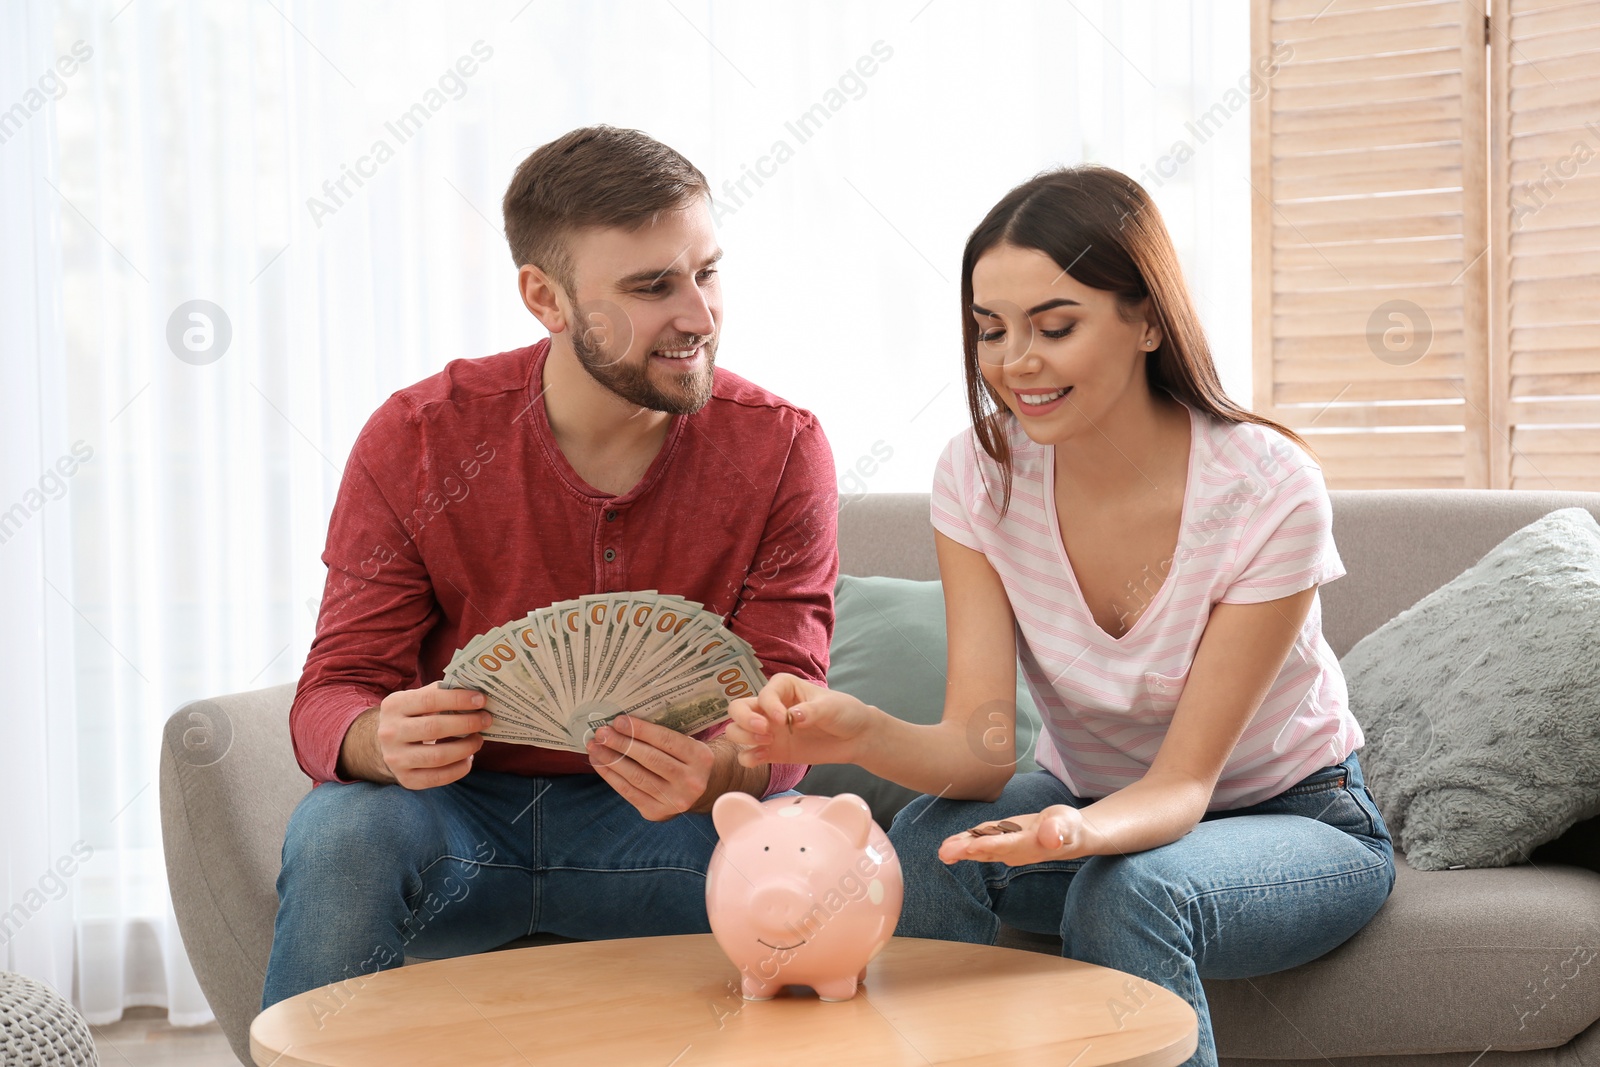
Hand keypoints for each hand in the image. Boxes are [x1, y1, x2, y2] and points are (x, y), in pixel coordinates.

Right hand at [372, 682, 494, 789]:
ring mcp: (396, 759)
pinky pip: (438, 778)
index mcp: (394, 705)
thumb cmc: (412, 716)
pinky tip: (468, 758)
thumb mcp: (417, 699)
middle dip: (467, 723)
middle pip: (435, 728)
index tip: (481, 700)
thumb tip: (475, 694)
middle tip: (486, 720)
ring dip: (466, 747)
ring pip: (438, 756)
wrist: (385, 744)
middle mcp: (390, 733)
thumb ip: (441, 693)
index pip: (430, 699)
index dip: (459, 699)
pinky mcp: (406, 779)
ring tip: (478, 740)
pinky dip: (459, 768)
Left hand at [586, 715, 715, 821]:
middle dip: (621, 744)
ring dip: (611, 760)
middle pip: (650, 759)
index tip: (618, 721)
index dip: (640, 730)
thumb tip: (623, 724)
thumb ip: (663, 736)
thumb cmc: (687, 758)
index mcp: (701, 757)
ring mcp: (674, 800)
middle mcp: (691, 781)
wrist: (702, 790)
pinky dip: (611, 776)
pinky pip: (629, 792)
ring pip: (636, 777)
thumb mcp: (688, 743)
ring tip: (595, 747)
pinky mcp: (657, 812)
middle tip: (601, 733)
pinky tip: (599, 763)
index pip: (666, 740)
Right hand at [724, 672, 875, 767]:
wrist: (855, 738)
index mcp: (784, 688)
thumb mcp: (831, 708)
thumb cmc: (843, 712)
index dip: (769, 706)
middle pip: (738, 708)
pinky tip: (762, 758)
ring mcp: (769, 731)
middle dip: (745, 720)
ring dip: (744, 737)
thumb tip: (793, 716)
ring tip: (767, 743)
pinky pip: (748, 755)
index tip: (783, 719)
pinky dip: (748, 758)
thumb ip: (811, 711)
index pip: (764, 693)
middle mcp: (770, 707)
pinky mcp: (771, 752)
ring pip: (736, 731)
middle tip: (765, 732)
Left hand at [936, 805, 1087, 866]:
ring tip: (943, 851)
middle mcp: (1016, 851)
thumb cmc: (1069, 827)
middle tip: (944, 852)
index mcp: (1031, 845)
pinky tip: (952, 844)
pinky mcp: (1004, 843)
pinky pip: (984, 843)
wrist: (1071, 836)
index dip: (989, 846)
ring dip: (961, 850)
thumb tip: (1053, 838)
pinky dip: (967, 843)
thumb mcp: (1068, 823)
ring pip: (982, 849)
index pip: (1007, 846)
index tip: (971, 846)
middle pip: (988, 851)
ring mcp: (1009, 849)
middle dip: (965, 852)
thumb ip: (1059, 829)